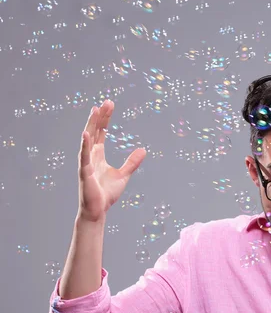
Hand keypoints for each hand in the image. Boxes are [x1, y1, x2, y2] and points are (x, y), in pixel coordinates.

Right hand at [78, 100, 145, 221]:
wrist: (98, 210)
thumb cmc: (107, 193)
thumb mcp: (124, 175)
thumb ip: (132, 162)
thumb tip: (143, 149)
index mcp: (98, 155)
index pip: (101, 132)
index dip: (105, 119)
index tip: (109, 105)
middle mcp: (90, 155)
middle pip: (95, 131)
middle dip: (100, 116)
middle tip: (106, 102)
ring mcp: (85, 162)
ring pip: (88, 139)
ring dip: (91, 124)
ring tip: (95, 110)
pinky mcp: (84, 172)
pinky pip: (83, 156)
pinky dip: (84, 145)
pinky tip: (86, 134)